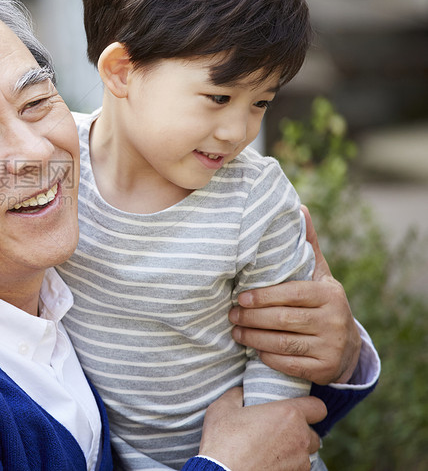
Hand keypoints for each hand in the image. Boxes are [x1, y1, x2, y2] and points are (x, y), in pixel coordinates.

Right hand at [199, 387, 324, 470]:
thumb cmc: (223, 441)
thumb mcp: (222, 408)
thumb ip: (237, 394)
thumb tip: (241, 392)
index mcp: (288, 414)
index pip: (319, 407)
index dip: (310, 407)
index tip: (298, 409)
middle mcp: (300, 437)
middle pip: (312, 433)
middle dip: (299, 432)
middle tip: (277, 431)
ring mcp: (300, 461)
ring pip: (305, 453)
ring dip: (293, 450)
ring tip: (270, 450)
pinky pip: (297, 468)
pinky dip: (287, 465)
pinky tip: (267, 462)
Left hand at [230, 205, 360, 383]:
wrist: (346, 347)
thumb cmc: (320, 303)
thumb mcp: (318, 274)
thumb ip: (307, 245)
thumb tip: (300, 206)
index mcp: (329, 294)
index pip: (290, 294)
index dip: (262, 296)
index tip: (239, 297)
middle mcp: (334, 320)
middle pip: (283, 319)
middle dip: (251, 318)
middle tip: (230, 315)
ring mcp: (331, 347)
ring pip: (283, 343)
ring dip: (253, 337)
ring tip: (235, 331)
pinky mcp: (324, 369)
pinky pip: (289, 364)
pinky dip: (267, 357)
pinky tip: (253, 349)